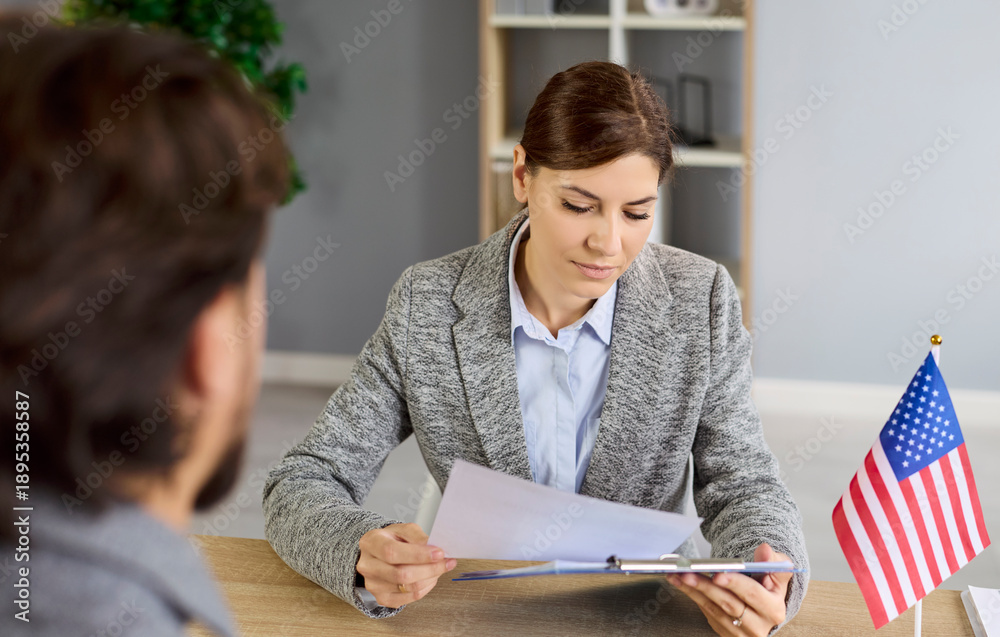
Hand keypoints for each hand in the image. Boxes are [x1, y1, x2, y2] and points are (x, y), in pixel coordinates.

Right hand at [356, 522, 456, 607]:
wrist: (379, 553)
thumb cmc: (392, 540)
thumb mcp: (402, 529)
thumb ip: (417, 536)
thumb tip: (433, 548)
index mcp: (371, 542)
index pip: (392, 552)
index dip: (418, 555)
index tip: (439, 553)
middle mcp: (368, 565)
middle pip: (401, 574)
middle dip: (429, 569)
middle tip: (446, 562)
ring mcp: (373, 584)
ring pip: (408, 588)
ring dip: (431, 578)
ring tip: (440, 568)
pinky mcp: (382, 597)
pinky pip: (409, 598)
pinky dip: (425, 588)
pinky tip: (431, 578)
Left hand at [665, 543, 792, 635]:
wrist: (764, 609)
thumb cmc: (769, 586)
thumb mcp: (777, 573)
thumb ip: (774, 561)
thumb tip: (765, 550)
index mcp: (774, 610)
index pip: (753, 594)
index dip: (735, 583)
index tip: (718, 573)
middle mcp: (758, 625)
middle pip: (729, 604)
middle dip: (706, 587)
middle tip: (687, 573)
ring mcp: (740, 632)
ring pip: (713, 609)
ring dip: (693, 591)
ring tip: (676, 575)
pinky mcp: (725, 632)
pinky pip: (707, 613)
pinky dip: (693, 596)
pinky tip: (680, 583)